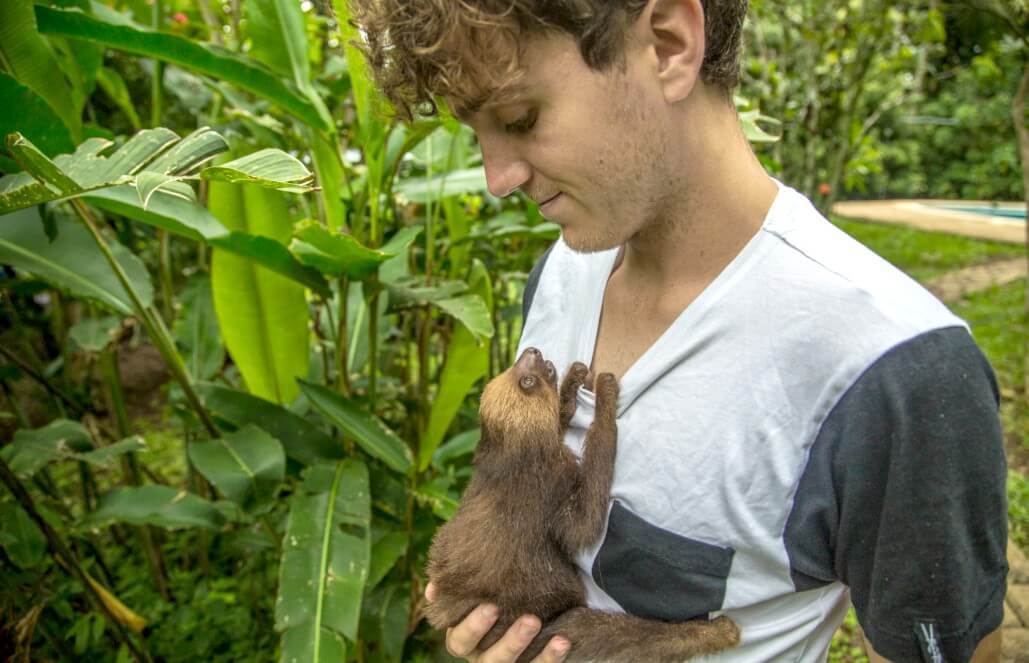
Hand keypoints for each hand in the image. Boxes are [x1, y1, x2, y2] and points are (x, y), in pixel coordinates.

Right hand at [425, 583, 569, 662]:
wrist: (526, 611)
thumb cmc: (493, 596)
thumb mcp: (476, 593)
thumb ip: (457, 590)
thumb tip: (432, 589)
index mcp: (465, 641)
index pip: (460, 641)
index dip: (473, 627)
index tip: (492, 606)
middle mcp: (483, 658)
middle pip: (490, 661)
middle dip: (510, 642)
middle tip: (531, 619)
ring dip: (531, 649)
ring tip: (544, 626)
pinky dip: (552, 657)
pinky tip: (563, 640)